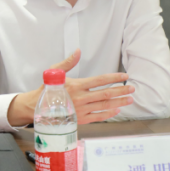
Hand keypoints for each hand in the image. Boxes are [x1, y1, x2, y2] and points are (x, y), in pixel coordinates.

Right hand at [7, 49, 134, 125]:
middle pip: (105, 94)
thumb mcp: (55, 73)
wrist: (37, 108)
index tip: (125, 76)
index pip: (100, 80)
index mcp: (76, 85)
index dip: (114, 78)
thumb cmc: (47, 89)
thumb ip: (68, 62)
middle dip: (121, 91)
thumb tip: (78, 51)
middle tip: (133, 88)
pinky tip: (116, 110)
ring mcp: (81, 110)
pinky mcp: (80, 119)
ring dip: (118, 102)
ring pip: (104, 106)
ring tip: (129, 100)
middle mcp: (81, 98)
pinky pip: (97, 117)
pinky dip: (108, 114)